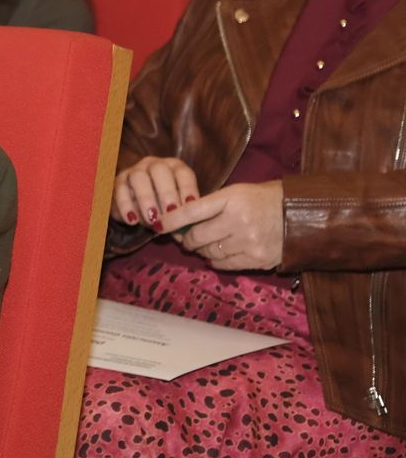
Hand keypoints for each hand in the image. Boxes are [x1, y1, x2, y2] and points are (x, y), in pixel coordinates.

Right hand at [112, 156, 199, 229]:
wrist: (139, 212)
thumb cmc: (165, 210)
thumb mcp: (177, 210)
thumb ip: (183, 212)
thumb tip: (191, 222)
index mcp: (175, 168)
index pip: (183, 173)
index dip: (187, 188)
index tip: (190, 206)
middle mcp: (155, 165)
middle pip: (159, 170)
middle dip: (166, 192)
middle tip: (170, 211)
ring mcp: (135, 171)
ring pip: (138, 177)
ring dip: (146, 198)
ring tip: (152, 219)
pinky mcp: (118, 181)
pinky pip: (120, 190)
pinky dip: (126, 206)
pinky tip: (132, 220)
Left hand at [162, 180, 284, 270]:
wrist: (299, 214)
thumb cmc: (263, 199)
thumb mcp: (236, 192)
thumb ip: (210, 205)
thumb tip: (180, 222)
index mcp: (231, 198)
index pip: (191, 211)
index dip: (171, 220)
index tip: (157, 224)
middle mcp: (239, 220)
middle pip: (197, 237)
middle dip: (188, 239)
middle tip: (186, 237)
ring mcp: (248, 242)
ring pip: (209, 252)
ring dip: (202, 250)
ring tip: (206, 243)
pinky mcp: (257, 259)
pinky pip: (224, 264)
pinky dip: (216, 260)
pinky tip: (219, 252)